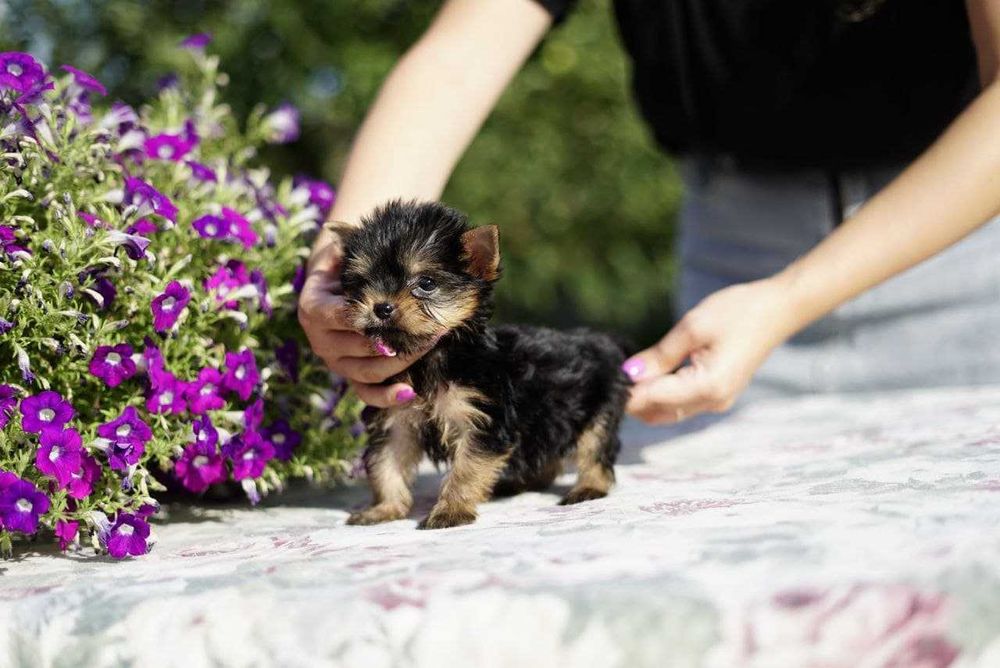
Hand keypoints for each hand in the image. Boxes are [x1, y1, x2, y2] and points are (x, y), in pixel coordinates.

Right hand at [297, 241, 421, 406]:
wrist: (336, 282)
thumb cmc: (346, 262)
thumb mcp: (343, 250)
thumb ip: (351, 245)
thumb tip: (360, 238)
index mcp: (314, 308)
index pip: (344, 316)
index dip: (374, 315)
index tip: (404, 308)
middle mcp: (320, 340)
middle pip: (361, 347)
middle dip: (400, 337)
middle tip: (434, 325)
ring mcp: (335, 363)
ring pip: (368, 371)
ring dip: (403, 362)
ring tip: (431, 344)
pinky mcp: (349, 376)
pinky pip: (366, 394)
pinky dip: (387, 397)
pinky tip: (411, 393)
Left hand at [623, 279, 795, 423]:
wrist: (777, 309)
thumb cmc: (738, 312)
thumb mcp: (692, 328)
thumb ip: (659, 356)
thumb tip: (629, 374)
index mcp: (708, 387)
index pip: (653, 399)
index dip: (625, 392)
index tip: (604, 381)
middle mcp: (713, 402)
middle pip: (658, 412)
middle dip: (633, 400)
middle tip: (611, 377)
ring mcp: (717, 401)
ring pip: (669, 412)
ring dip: (646, 399)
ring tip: (626, 374)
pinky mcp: (718, 394)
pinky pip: (682, 404)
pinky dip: (662, 395)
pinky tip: (648, 376)